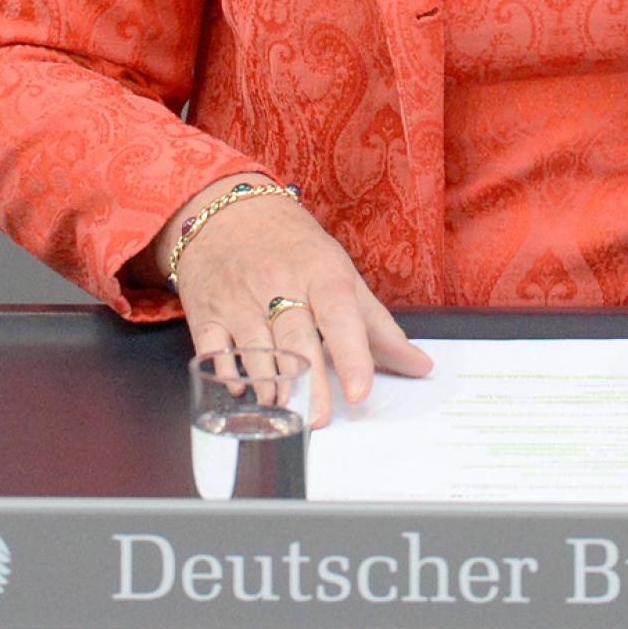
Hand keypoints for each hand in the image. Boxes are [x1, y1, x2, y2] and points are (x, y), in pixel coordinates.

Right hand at [159, 179, 430, 426]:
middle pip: (296, 338)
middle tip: (318, 418)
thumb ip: (378, 326)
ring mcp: (239, 297)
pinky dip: (226, 372)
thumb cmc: (293, 247)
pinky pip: (213, 347)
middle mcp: (278, 282)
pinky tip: (242, 391)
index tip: (359, 392)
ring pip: (255, 347)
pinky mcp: (207, 311)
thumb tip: (420, 367)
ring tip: (284, 410)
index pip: (340, 314)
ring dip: (269, 384)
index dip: (351, 354)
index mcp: (320, 272)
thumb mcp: (340, 273)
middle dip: (308, 382)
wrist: (227, 211)